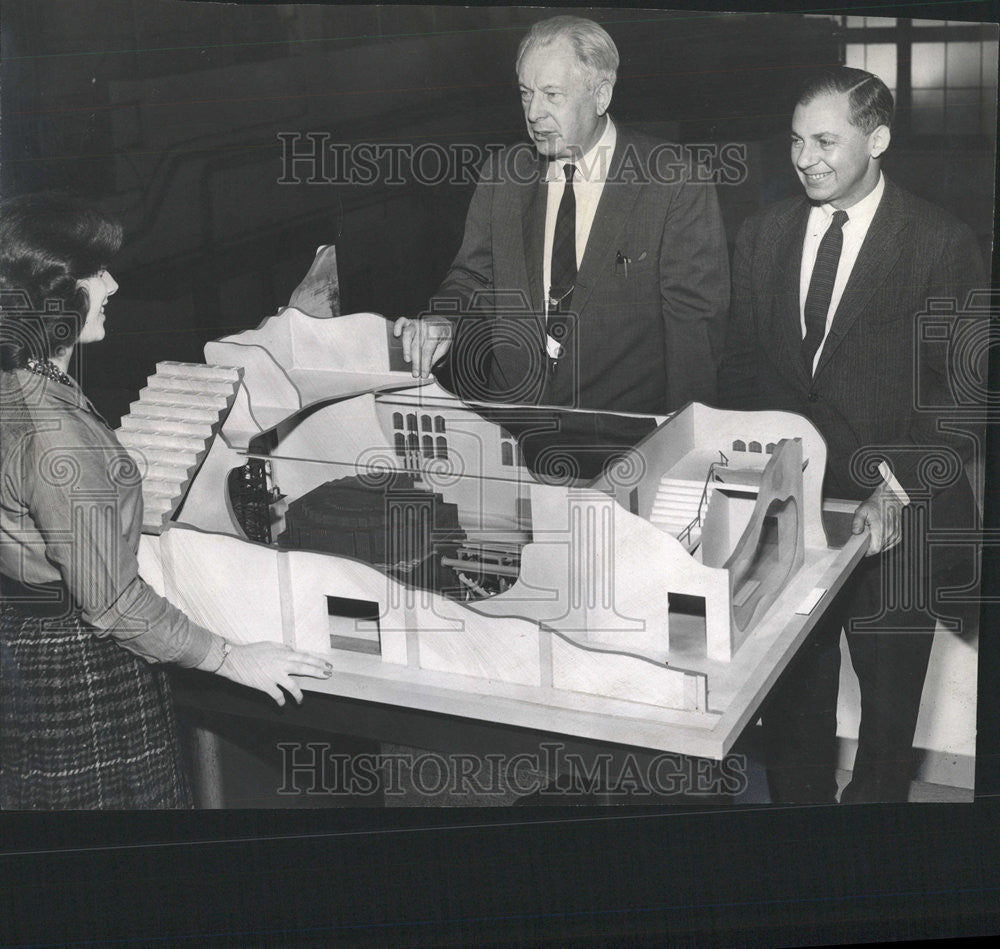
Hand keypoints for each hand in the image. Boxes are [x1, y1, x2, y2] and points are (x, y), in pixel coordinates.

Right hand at [215, 641, 332, 705]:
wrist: (234, 659)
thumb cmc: (251, 651)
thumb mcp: (270, 645)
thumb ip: (283, 648)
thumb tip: (292, 651)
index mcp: (283, 653)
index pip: (305, 657)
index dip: (318, 661)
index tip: (327, 665)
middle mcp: (281, 664)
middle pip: (304, 668)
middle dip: (318, 672)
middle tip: (328, 675)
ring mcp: (274, 675)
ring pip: (293, 687)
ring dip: (299, 695)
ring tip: (300, 701)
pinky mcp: (265, 685)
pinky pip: (277, 696)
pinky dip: (280, 701)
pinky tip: (282, 705)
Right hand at [393, 316, 452, 377]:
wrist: (442, 323)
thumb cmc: (442, 335)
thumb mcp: (444, 346)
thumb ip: (435, 357)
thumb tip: (427, 368)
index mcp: (435, 332)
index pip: (427, 351)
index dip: (425, 364)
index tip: (423, 374)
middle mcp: (425, 326)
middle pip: (417, 345)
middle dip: (416, 362)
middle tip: (415, 373)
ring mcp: (416, 323)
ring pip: (408, 335)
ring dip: (406, 348)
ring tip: (407, 360)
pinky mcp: (410, 321)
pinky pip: (401, 321)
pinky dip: (397, 327)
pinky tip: (396, 335)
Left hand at [852, 482, 903, 555]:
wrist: (891, 498)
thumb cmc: (877, 503)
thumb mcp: (862, 510)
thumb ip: (857, 522)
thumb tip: (855, 532)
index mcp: (881, 529)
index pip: (875, 549)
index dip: (867, 551)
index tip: (862, 549)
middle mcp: (891, 533)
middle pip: (879, 548)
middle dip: (871, 545)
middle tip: (867, 536)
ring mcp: (897, 534)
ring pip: (885, 546)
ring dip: (878, 542)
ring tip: (874, 531)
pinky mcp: (899, 534)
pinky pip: (890, 543)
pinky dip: (884, 540)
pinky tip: (880, 532)